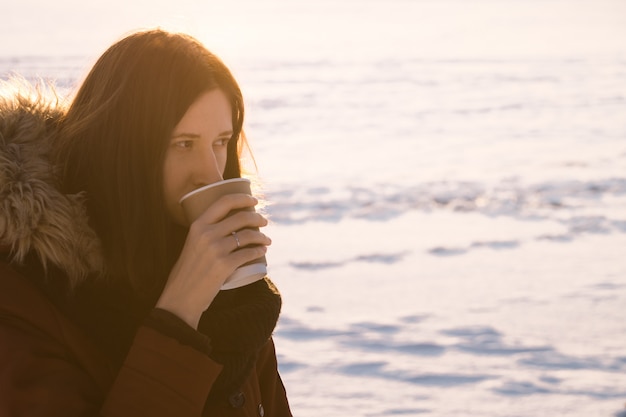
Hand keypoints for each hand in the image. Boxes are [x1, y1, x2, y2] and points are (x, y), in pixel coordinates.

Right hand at [155, 193, 270, 327]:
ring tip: (267, 240)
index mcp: (198, 225)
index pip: (224, 202)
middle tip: (264, 222)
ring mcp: (216, 249)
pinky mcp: (224, 265)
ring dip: (262, 236)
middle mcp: (207, 234)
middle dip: (258, 218)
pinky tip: (263, 250)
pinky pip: (249, 253)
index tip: (253, 200)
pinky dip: (259, 251)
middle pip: (241, 217)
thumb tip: (227, 226)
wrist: (180, 297)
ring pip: (248, 235)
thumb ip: (205, 234)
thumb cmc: (187, 272)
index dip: (243, 198)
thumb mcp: (192, 245)